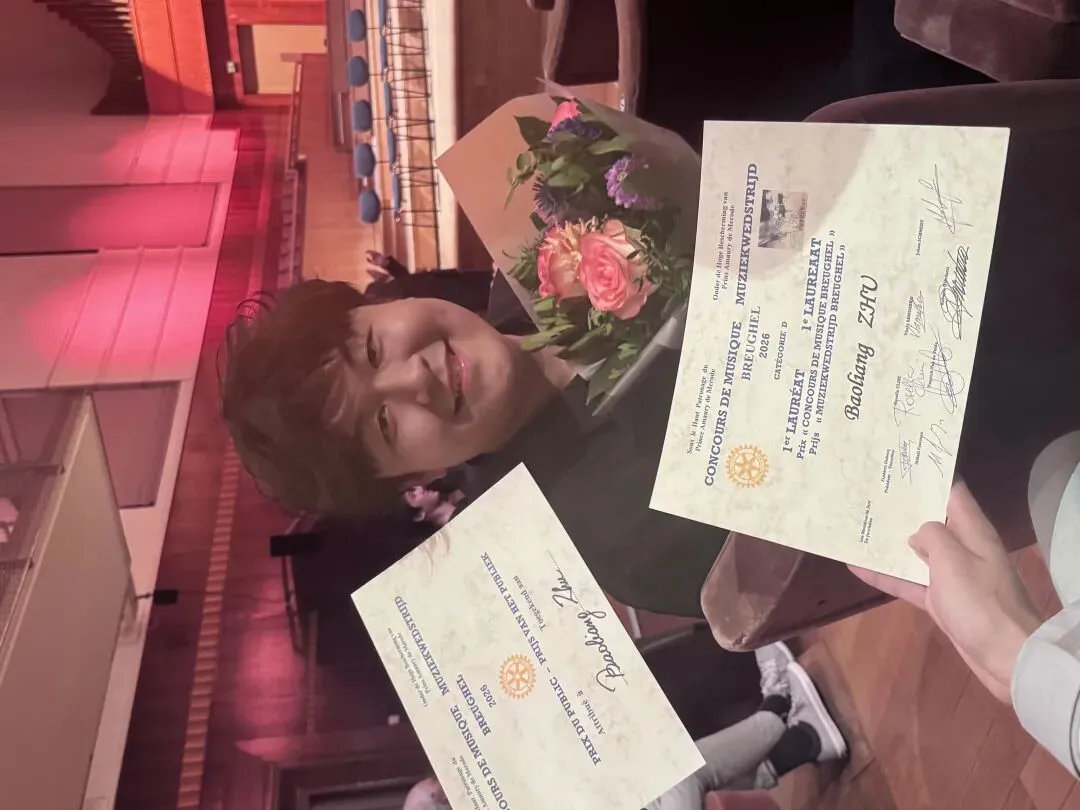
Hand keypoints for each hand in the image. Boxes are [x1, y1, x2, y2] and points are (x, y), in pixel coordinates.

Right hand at [850, 482, 1042, 701]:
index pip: (953, 492)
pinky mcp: (941, 601)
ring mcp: (951, 576)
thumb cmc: (981, 602)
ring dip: (890, 541)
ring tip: (857, 523)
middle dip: (903, 506)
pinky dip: (886, 575)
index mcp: (973, 532)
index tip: (900, 462)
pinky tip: (857, 567)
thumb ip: (932, 536)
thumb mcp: (953, 559)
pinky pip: (909, 582)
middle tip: (868, 490)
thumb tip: (917, 533)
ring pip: (916, 552)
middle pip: (931, 520)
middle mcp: (963, 549)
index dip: (929, 475)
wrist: (1007, 657)